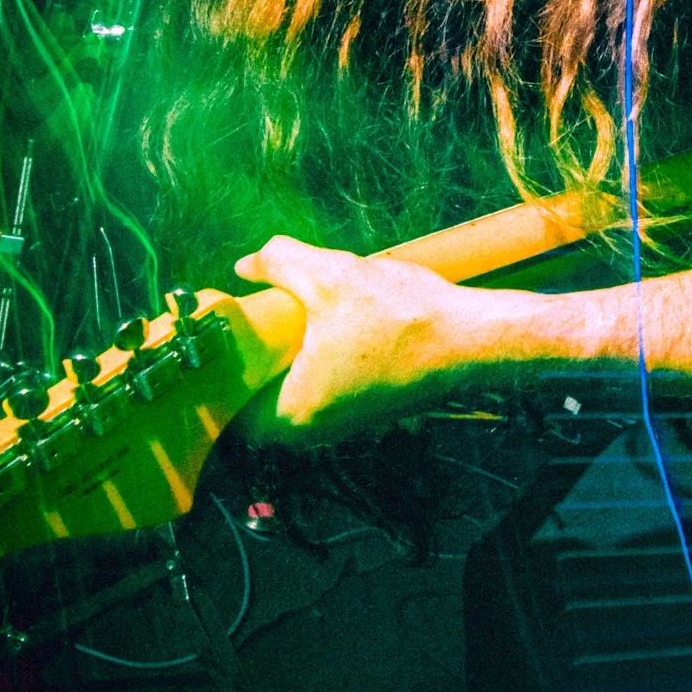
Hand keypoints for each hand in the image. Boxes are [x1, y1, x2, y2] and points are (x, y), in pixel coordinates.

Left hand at [233, 235, 482, 437]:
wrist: (473, 338)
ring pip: (291, 395)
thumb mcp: (329, 275)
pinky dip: (312, 365)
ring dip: (283, 363)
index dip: (218, 373)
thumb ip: (278, 263)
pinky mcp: (366, 409)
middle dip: (250, 363)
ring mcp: (344, 423)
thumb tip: (246, 264)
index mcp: (295, 411)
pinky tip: (322, 327)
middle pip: (257, 401)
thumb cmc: (404, 317)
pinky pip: (321, 391)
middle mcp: (316, 428)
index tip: (218, 338)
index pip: (228, 408)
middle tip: (247, 321)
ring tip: (282, 319)